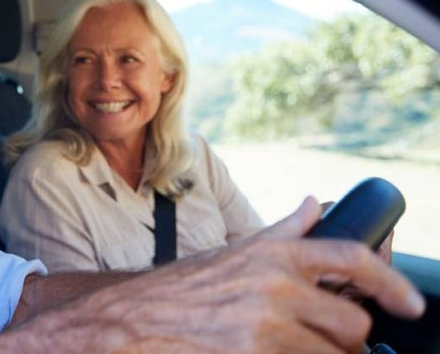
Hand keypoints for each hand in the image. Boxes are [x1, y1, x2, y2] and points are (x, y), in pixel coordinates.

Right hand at [0, 198, 423, 353]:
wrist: (133, 321)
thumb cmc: (180, 289)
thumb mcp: (235, 251)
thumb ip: (283, 231)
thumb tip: (316, 202)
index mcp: (274, 256)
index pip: (351, 260)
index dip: (391, 285)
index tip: (409, 304)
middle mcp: (275, 287)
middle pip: (352, 323)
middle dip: (344, 338)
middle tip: (324, 340)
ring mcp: (266, 328)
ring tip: (294, 349)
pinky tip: (268, 353)